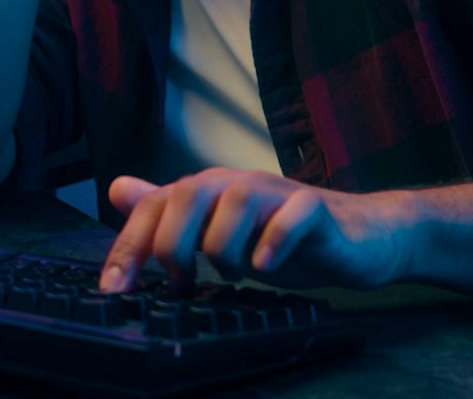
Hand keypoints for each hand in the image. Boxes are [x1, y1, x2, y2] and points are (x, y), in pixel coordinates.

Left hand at [97, 168, 414, 293]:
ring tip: (232, 274)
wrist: (356, 237)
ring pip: (236, 202)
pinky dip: (274, 240)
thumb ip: (170, 213)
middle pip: (189, 194)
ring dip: (225, 246)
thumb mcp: (218, 232)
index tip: (115, 287)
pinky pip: (292, 215)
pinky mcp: (315, 208)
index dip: (130, 244)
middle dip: (172, 244)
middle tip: (179, 283)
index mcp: (210, 192)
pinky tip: (267, 266)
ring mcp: (278, 193)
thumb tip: (117, 188)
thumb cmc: (284, 238)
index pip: (156, 204)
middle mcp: (239, 185)